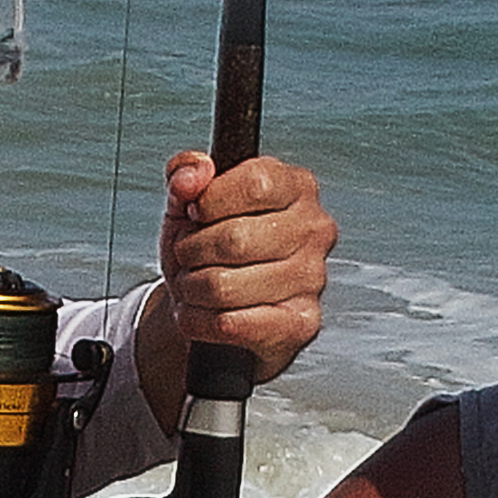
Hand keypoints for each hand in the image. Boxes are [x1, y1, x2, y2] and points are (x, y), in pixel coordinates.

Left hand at [135, 147, 333, 405]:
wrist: (215, 307)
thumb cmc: (209, 248)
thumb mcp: (188, 201)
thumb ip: (184, 173)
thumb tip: (192, 174)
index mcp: (296, 187)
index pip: (255, 184)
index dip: (210, 201)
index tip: (195, 212)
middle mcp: (314, 230)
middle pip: (235, 239)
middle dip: (191, 251)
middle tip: (187, 256)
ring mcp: (313, 279)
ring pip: (224, 286)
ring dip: (191, 289)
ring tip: (194, 285)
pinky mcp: (301, 324)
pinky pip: (232, 323)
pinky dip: (199, 321)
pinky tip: (202, 313)